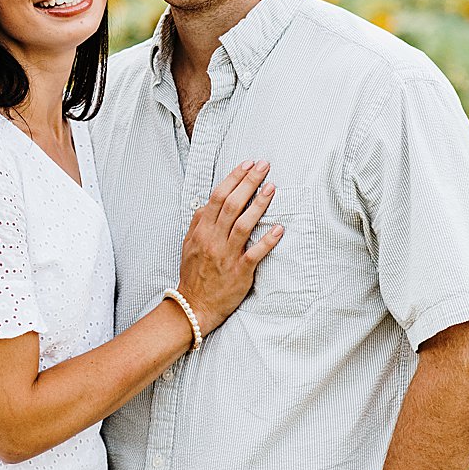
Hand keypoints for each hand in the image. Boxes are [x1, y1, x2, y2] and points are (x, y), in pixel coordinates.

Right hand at [176, 161, 282, 336]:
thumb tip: (209, 203)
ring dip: (259, 205)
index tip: (247, 164)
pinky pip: (255, 254)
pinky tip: (279, 229)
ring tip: (272, 188)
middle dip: (249, 182)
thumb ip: (198, 222)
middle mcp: (213, 240)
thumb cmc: (193, 274)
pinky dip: (267, 241)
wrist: (193, 306)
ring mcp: (226, 256)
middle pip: (231, 205)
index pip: (217, 197)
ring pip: (243, 225)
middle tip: (264, 166)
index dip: (234, 178)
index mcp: (202, 231)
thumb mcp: (188, 244)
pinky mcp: (239, 272)